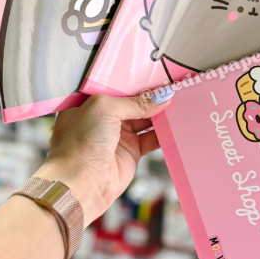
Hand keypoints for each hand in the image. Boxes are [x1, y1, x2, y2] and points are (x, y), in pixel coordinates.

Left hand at [34, 91, 172, 225]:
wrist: (80, 183)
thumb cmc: (81, 142)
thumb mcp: (105, 109)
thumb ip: (135, 102)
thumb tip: (162, 96)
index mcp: (90, 103)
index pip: (118, 87)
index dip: (137, 82)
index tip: (159, 75)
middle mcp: (103, 118)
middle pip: (134, 103)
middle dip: (152, 98)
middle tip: (175, 88)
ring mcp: (118, 136)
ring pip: (145, 120)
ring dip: (160, 114)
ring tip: (179, 104)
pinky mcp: (130, 152)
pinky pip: (151, 139)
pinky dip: (163, 134)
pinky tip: (175, 125)